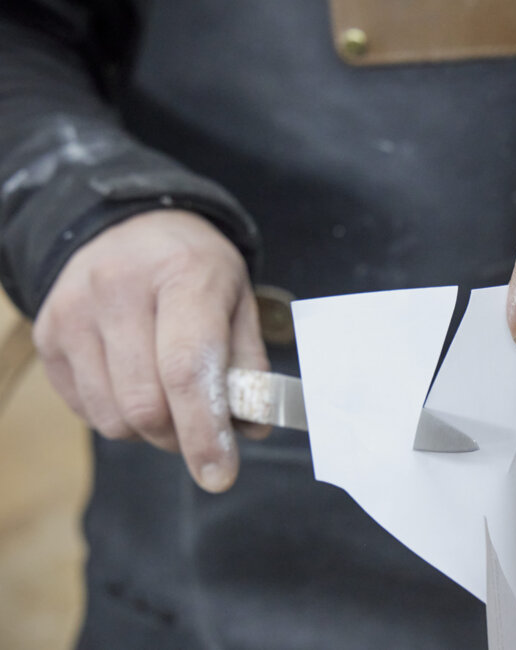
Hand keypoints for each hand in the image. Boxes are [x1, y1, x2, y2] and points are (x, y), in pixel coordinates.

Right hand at [33, 210, 269, 491]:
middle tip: (202, 430)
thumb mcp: (238, 298)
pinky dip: (119, 415)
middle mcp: (119, 288)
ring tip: (170, 399)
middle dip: (181, 437)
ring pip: (112, 417)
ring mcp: (73, 311)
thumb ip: (248, 363)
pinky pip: (86, 409)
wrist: (129, 224)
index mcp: (182, 273)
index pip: (187, 369)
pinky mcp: (47, 333)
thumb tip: (251, 426)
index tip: (220, 474)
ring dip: (150, 430)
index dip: (204, 431)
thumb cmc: (194, 267)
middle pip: (145, 404)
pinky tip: (136, 381)